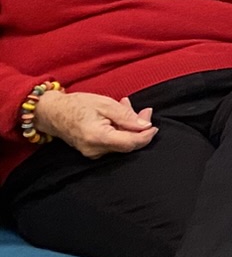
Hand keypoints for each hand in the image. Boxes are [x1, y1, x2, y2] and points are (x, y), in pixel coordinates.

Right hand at [34, 91, 155, 156]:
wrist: (52, 112)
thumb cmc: (76, 105)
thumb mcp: (105, 103)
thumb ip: (126, 115)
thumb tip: (145, 125)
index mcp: (97, 137)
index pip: (130, 143)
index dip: (146, 136)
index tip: (154, 126)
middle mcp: (94, 149)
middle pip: (127, 144)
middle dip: (139, 128)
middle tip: (145, 111)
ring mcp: (92, 153)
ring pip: (121, 143)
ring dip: (129, 127)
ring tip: (129, 107)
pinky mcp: (92, 151)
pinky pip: (112, 143)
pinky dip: (120, 131)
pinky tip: (120, 117)